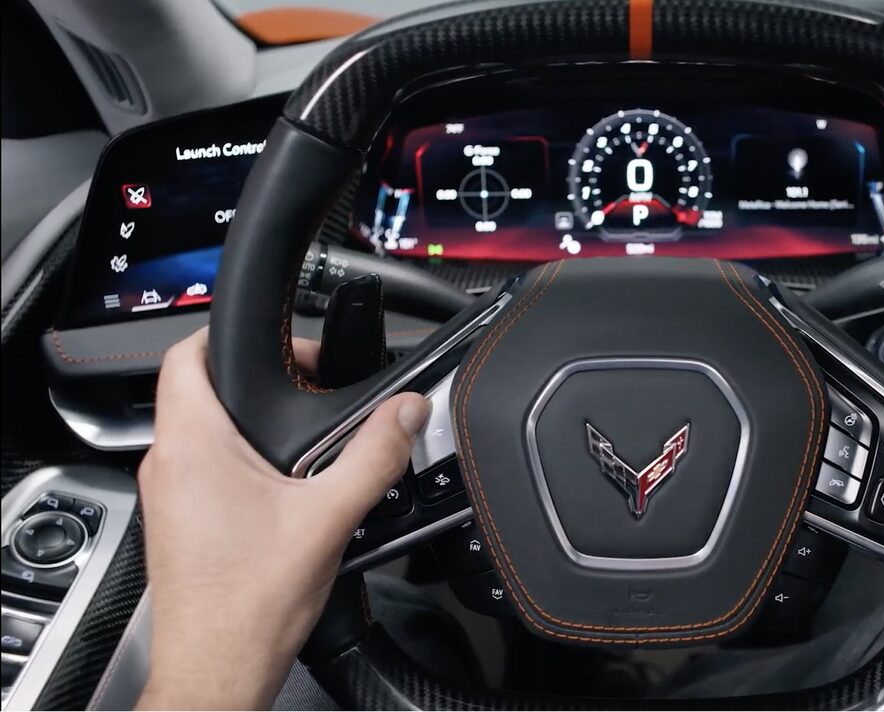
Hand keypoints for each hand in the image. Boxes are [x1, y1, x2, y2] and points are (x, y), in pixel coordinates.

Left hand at [135, 329, 429, 709]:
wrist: (217, 670)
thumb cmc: (248, 607)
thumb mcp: (329, 517)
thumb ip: (374, 455)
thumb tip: (405, 413)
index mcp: (192, 448)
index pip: (187, 355)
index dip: (231, 335)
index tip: (283, 344)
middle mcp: (168, 466)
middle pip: (201, 389)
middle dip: (258, 380)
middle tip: (310, 389)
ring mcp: (169, 495)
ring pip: (204, 430)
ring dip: (252, 422)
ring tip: (305, 438)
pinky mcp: (180, 522)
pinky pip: (205, 467)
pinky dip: (243, 459)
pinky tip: (287, 488)